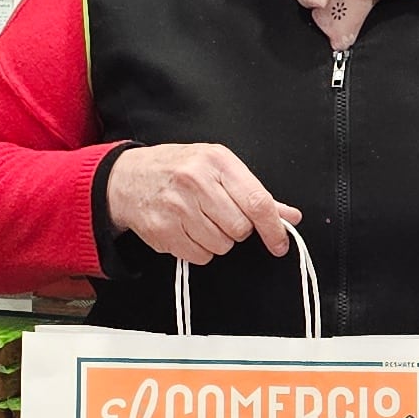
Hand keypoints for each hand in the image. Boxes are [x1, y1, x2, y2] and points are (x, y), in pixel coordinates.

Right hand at [108, 143, 299, 265]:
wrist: (128, 178)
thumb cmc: (180, 170)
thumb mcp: (218, 169)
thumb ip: (255, 194)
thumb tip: (290, 216)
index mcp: (217, 161)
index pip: (256, 201)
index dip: (273, 228)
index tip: (280, 244)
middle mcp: (196, 181)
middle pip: (240, 228)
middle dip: (236, 229)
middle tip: (219, 215)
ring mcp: (177, 207)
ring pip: (221, 245)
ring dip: (217, 240)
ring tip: (199, 220)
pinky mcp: (163, 230)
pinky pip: (199, 256)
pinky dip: (198, 249)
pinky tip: (186, 230)